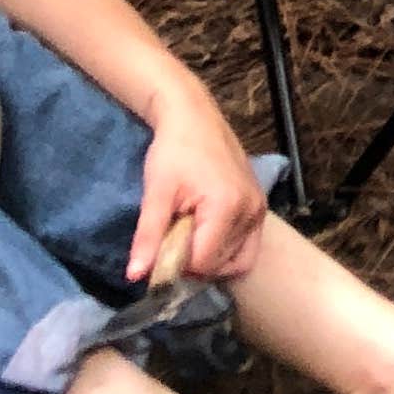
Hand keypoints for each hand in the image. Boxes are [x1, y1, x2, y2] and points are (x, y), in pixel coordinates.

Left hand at [131, 70, 267, 285]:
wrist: (194, 116)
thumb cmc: (174, 151)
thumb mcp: (156, 193)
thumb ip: (148, 237)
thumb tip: (134, 277)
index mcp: (227, 207)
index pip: (203, 263)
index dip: (177, 265)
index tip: (160, 249)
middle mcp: (251, 211)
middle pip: (221, 266)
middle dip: (194, 265)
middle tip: (173, 242)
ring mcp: (259, 209)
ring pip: (237, 261)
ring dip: (211, 260)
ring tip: (189, 239)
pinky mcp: (259, 205)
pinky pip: (247, 246)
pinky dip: (227, 252)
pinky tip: (206, 237)